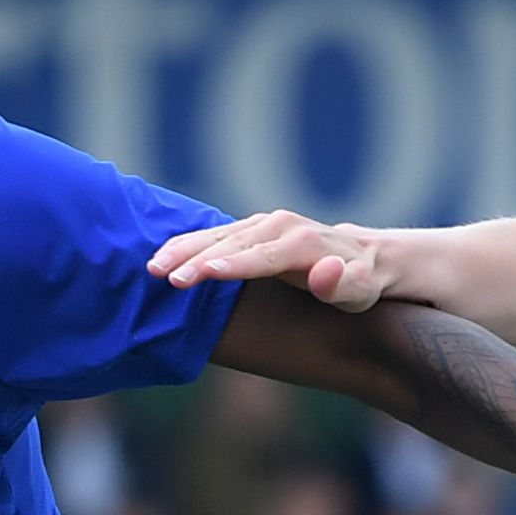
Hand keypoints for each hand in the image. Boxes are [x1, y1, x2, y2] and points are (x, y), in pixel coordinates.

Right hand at [151, 211, 392, 309]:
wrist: (363, 258)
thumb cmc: (360, 283)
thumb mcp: (361, 290)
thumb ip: (342, 284)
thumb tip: (326, 273)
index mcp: (302, 243)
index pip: (262, 256)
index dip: (233, 266)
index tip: (204, 275)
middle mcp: (279, 226)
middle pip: (232, 244)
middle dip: (196, 259)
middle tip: (165, 277)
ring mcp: (262, 224)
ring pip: (216, 235)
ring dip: (183, 249)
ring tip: (152, 266)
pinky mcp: (250, 229)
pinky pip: (213, 234)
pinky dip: (187, 243)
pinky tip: (162, 254)